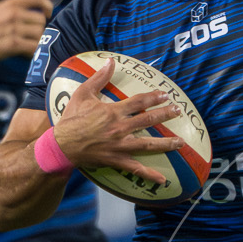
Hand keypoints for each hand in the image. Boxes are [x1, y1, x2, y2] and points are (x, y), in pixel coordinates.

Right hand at [0, 0, 54, 65]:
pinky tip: (26, 53)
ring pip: (39, 33)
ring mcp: (13, 29)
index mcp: (9, 4)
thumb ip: (14, 2)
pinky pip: (34, 47)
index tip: (48, 12)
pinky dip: (33, 51)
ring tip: (27, 44)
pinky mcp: (13, 44)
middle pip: (41, 20)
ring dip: (36, 40)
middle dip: (38, 28)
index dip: (47, 4)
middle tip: (30, 35)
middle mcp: (13, 14)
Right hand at [52, 60, 178, 185]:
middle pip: (148, 120)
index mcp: (113, 111)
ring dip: (166, 143)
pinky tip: (163, 180)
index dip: (154, 97)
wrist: (61, 145)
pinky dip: (149, 175)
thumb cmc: (71, 119)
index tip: (166, 95)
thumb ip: (99, 77)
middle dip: (166, 115)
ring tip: (181, 143)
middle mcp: (120, 128)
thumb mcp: (82, 94)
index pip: (139, 102)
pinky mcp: (117, 160)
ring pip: (148, 144)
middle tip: (178, 111)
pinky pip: (136, 169)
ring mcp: (120, 146)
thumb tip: (110, 61)